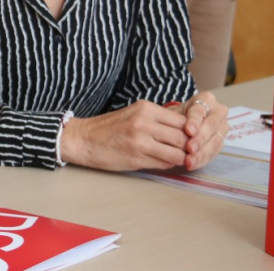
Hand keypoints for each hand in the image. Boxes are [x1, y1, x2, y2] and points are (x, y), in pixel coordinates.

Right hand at [61, 100, 188, 170]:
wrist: (83, 139)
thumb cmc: (108, 128)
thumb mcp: (134, 114)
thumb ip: (157, 120)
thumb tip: (185, 133)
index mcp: (145, 108)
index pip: (183, 121)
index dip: (190, 133)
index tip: (189, 139)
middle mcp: (144, 123)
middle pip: (183, 138)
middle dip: (188, 147)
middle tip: (187, 152)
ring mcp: (140, 141)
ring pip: (177, 153)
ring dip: (180, 158)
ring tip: (175, 158)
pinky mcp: (136, 158)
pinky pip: (164, 164)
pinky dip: (167, 165)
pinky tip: (161, 161)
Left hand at [171, 92, 228, 170]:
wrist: (181, 123)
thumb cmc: (175, 116)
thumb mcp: (173, 114)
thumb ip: (175, 121)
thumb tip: (173, 134)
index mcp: (206, 99)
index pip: (200, 110)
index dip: (195, 121)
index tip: (188, 131)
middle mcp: (218, 111)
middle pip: (211, 126)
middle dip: (200, 139)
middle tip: (189, 149)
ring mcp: (222, 127)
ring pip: (215, 140)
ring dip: (202, 153)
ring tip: (189, 162)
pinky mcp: (221, 141)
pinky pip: (214, 152)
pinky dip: (202, 159)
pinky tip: (193, 165)